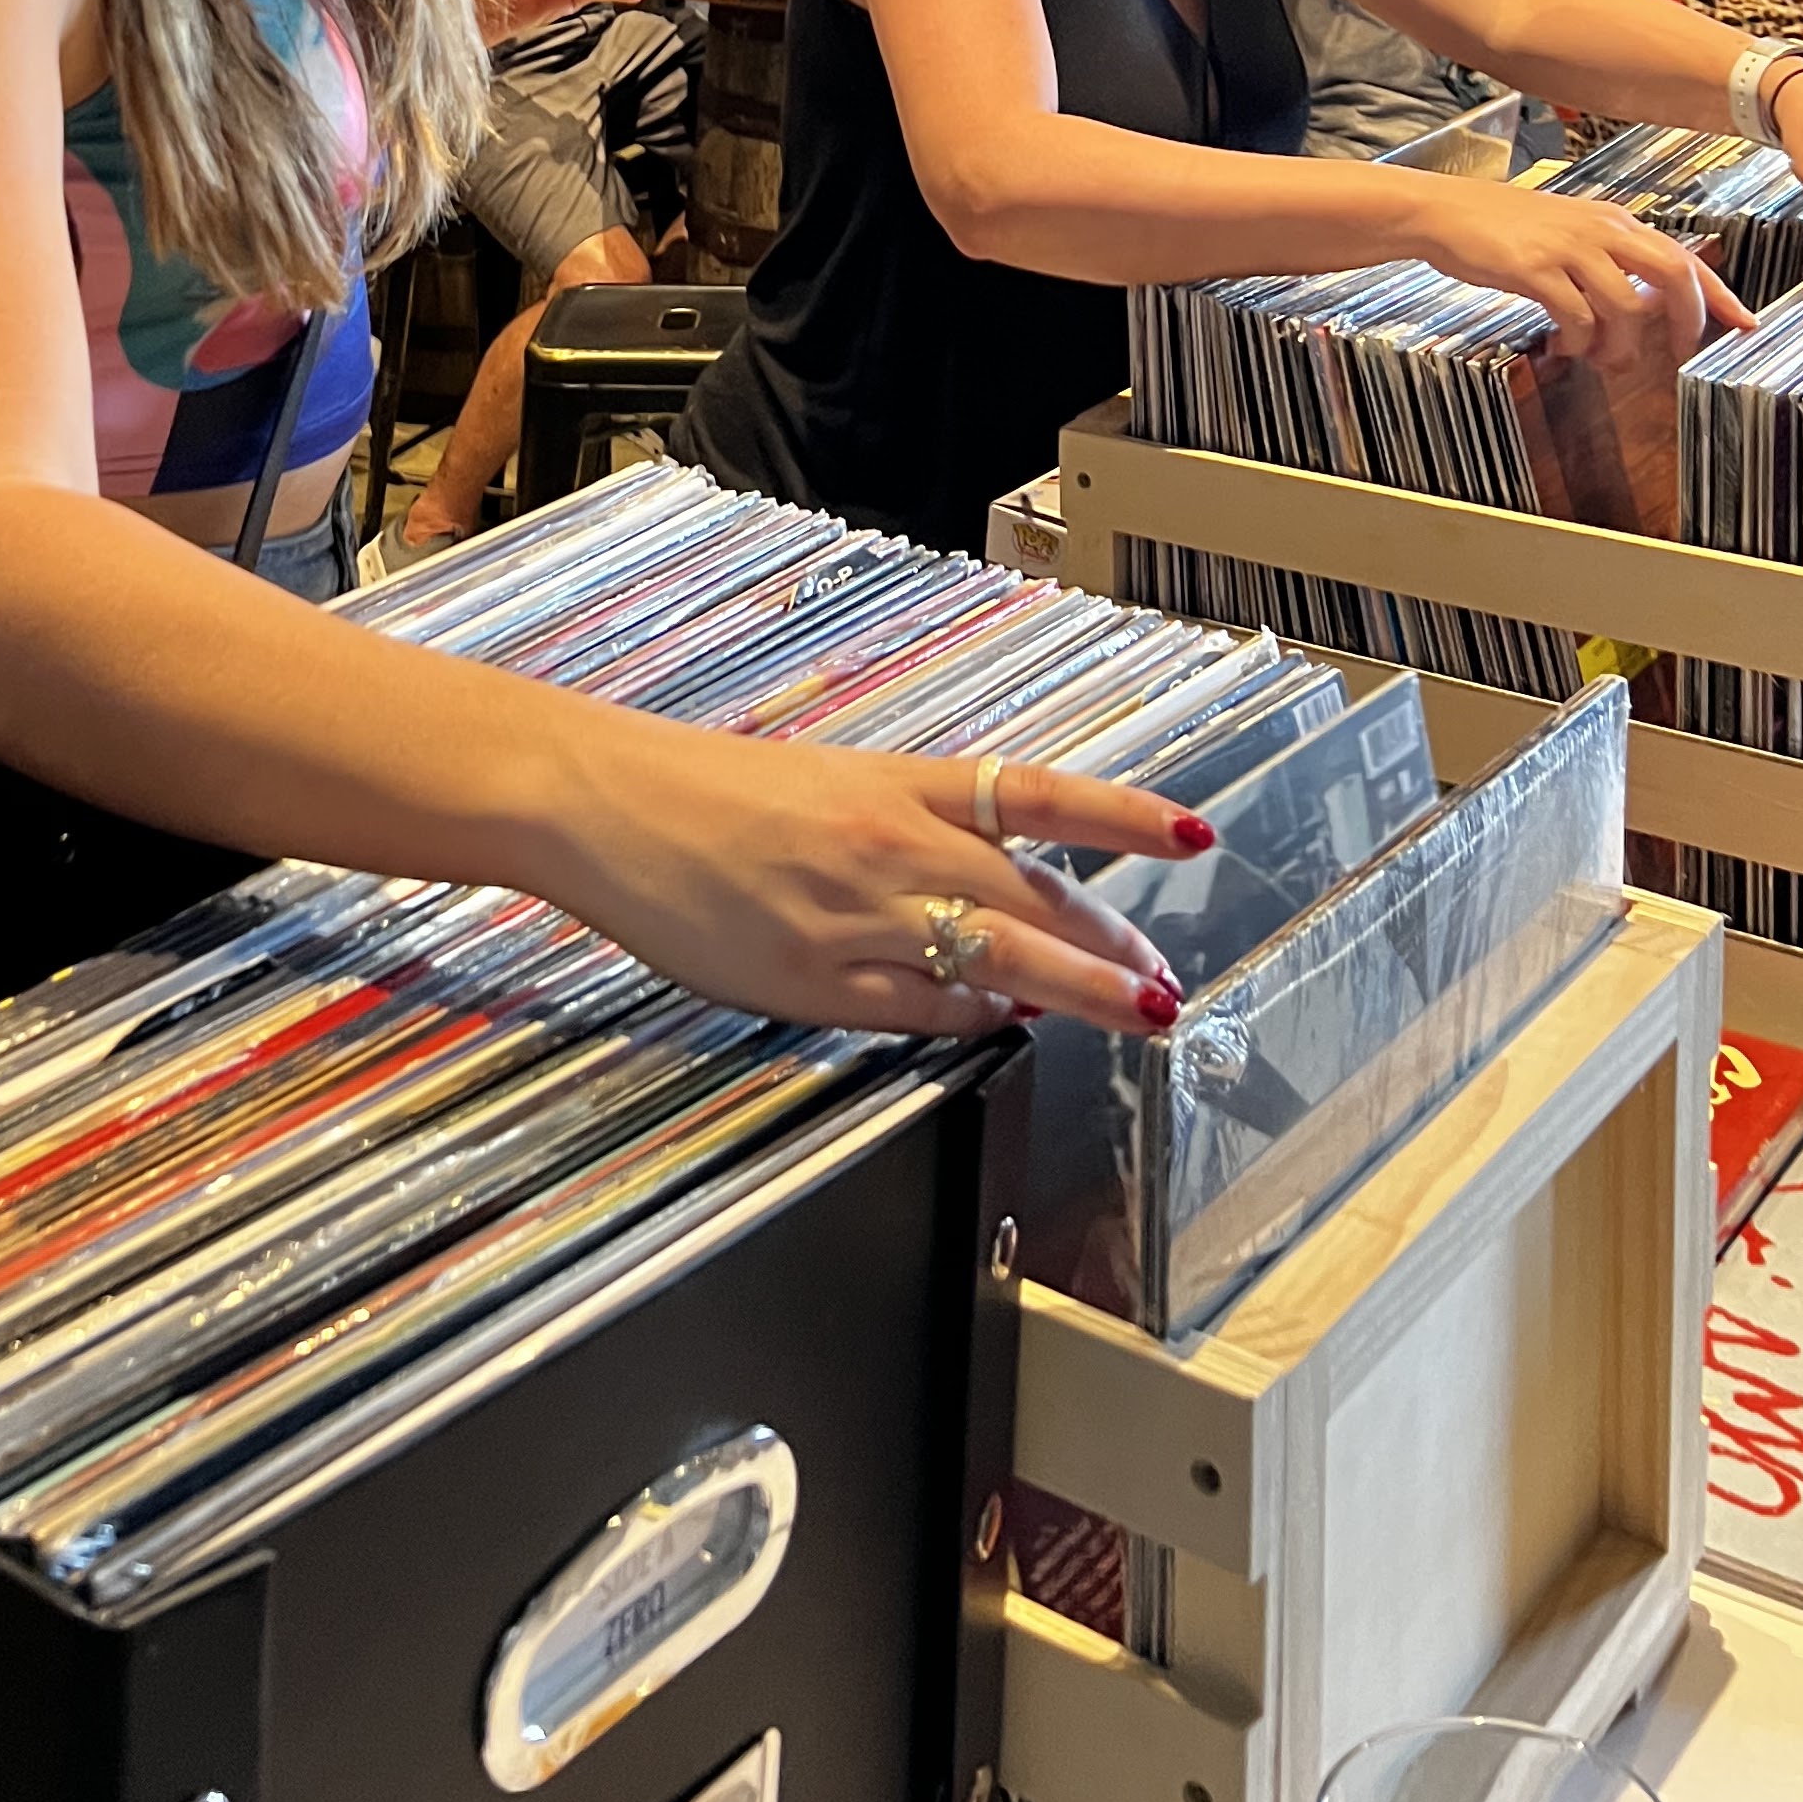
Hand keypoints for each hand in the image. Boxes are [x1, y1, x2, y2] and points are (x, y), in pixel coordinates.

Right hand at [559, 720, 1198, 1036]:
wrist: (612, 803)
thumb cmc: (707, 789)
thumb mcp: (828, 783)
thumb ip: (914, 833)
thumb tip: (994, 889)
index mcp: (896, 782)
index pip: (1036, 797)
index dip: (1121, 818)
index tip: (1190, 836)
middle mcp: (891, 845)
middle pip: (1035, 898)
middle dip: (1112, 945)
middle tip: (1163, 980)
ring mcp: (858, 917)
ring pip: (998, 959)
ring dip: (1078, 990)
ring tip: (1135, 1011)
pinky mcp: (819, 981)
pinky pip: (922, 1009)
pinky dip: (973, 1016)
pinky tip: (1002, 1020)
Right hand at [1400, 173, 1740, 361]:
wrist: (1443, 212)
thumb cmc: (1500, 225)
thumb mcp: (1566, 229)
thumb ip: (1607, 256)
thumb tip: (1643, 302)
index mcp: (1612, 220)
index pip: (1683, 256)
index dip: (1719, 293)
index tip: (1745, 323)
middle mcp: (1600, 229)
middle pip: (1672, 275)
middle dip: (1686, 321)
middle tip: (1679, 355)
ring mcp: (1568, 248)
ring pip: (1626, 306)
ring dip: (1621, 345)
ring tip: (1603, 359)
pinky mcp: (1535, 269)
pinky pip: (1577, 318)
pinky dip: (1578, 343)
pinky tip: (1563, 347)